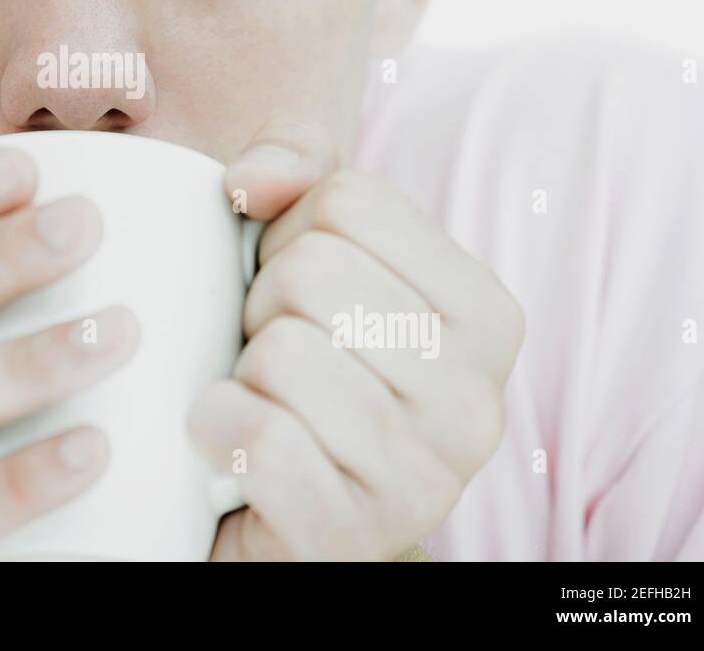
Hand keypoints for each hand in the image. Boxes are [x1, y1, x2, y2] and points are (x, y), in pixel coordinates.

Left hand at [189, 118, 524, 560]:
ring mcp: (423, 482)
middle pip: (312, 271)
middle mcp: (478, 402)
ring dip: (238, 370)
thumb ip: (298, 166)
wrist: (281, 513)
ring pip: (282, 353)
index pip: (350, 200)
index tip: (295, 292)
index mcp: (488, 316)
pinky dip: (215, 429)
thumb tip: (250, 178)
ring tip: (260, 398)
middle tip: (270, 354)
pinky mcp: (349, 538)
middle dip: (260, 304)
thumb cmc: (301, 366)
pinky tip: (225, 442)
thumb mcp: (313, 248)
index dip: (286, 233)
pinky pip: (260, 439)